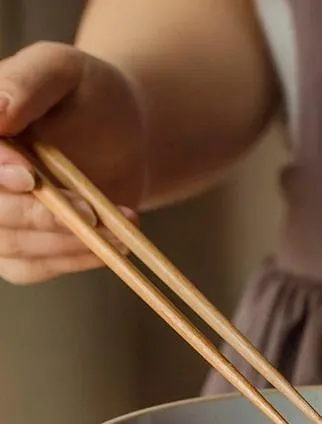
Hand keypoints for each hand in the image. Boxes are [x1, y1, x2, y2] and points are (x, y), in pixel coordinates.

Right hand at [0, 41, 145, 284]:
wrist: (121, 136)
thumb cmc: (88, 94)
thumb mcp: (62, 71)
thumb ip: (28, 83)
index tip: (30, 177)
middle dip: (40, 215)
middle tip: (93, 211)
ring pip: (14, 246)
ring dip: (69, 241)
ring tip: (122, 225)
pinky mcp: (18, 252)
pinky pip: (34, 268)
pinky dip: (75, 259)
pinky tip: (112, 245)